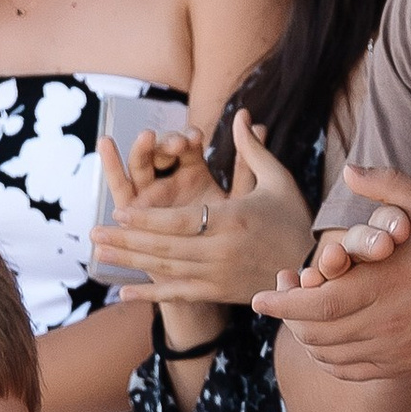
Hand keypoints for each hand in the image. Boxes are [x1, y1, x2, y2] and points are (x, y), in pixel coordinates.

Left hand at [89, 110, 315, 312]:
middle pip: (166, 247)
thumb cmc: (295, 220)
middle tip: (94, 233)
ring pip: (167, 269)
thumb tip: (243, 115)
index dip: (149, 219)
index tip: (120, 212)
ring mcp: (219, 275)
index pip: (182, 221)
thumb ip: (253, 150)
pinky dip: (150, 296)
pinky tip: (123, 294)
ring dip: (131, 262)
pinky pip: (179, 295)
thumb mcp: (277, 181)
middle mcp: (223, 250)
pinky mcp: (220, 293)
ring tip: (100, 254)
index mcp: (235, 218)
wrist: (316, 269)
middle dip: (127, 241)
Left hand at [252, 161, 410, 383]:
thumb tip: (346, 169)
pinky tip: (322, 344)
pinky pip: (349, 371)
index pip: (316, 302)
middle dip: (286, 319)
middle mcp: (383, 321)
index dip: (282, 303)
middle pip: (314, 331)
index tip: (259, 296)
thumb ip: (387, 185)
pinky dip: (327, 360)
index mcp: (384, 282)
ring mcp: (391, 348)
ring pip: (328, 353)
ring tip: (294, 320)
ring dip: (304, 339)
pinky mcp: (400, 365)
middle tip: (273, 304)